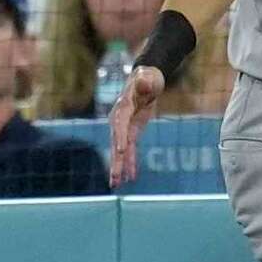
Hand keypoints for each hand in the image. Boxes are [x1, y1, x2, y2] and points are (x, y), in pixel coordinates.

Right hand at [107, 65, 165, 188]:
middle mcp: (119, 120)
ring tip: (116, 185)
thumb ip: (145, 81)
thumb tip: (144, 80)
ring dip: (119, 168)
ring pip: (121, 151)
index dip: (120, 138)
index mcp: (122, 108)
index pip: (120, 125)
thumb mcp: (148, 77)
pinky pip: (130, 150)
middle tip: (113, 178)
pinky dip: (130, 163)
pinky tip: (130, 177)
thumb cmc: (147, 76)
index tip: (120, 152)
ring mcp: (125, 128)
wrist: (146, 78)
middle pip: (116, 144)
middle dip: (115, 162)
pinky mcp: (132, 132)